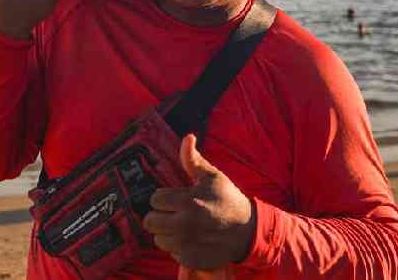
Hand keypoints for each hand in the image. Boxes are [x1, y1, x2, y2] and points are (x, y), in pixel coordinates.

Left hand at [143, 134, 255, 270]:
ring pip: (157, 238)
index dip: (163, 198)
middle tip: (171, 214)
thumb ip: (193, 160)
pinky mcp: (189, 259)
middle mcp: (184, 224)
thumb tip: (187, 137)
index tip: (174, 199)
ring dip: (166, 232)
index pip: (154, 200)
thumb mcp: (212, 176)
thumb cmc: (228, 199)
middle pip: (149, 221)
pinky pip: (170, 252)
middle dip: (158, 216)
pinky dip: (177, 247)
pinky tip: (190, 239)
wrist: (248, 230)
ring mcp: (186, 244)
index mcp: (187, 201)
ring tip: (181, 226)